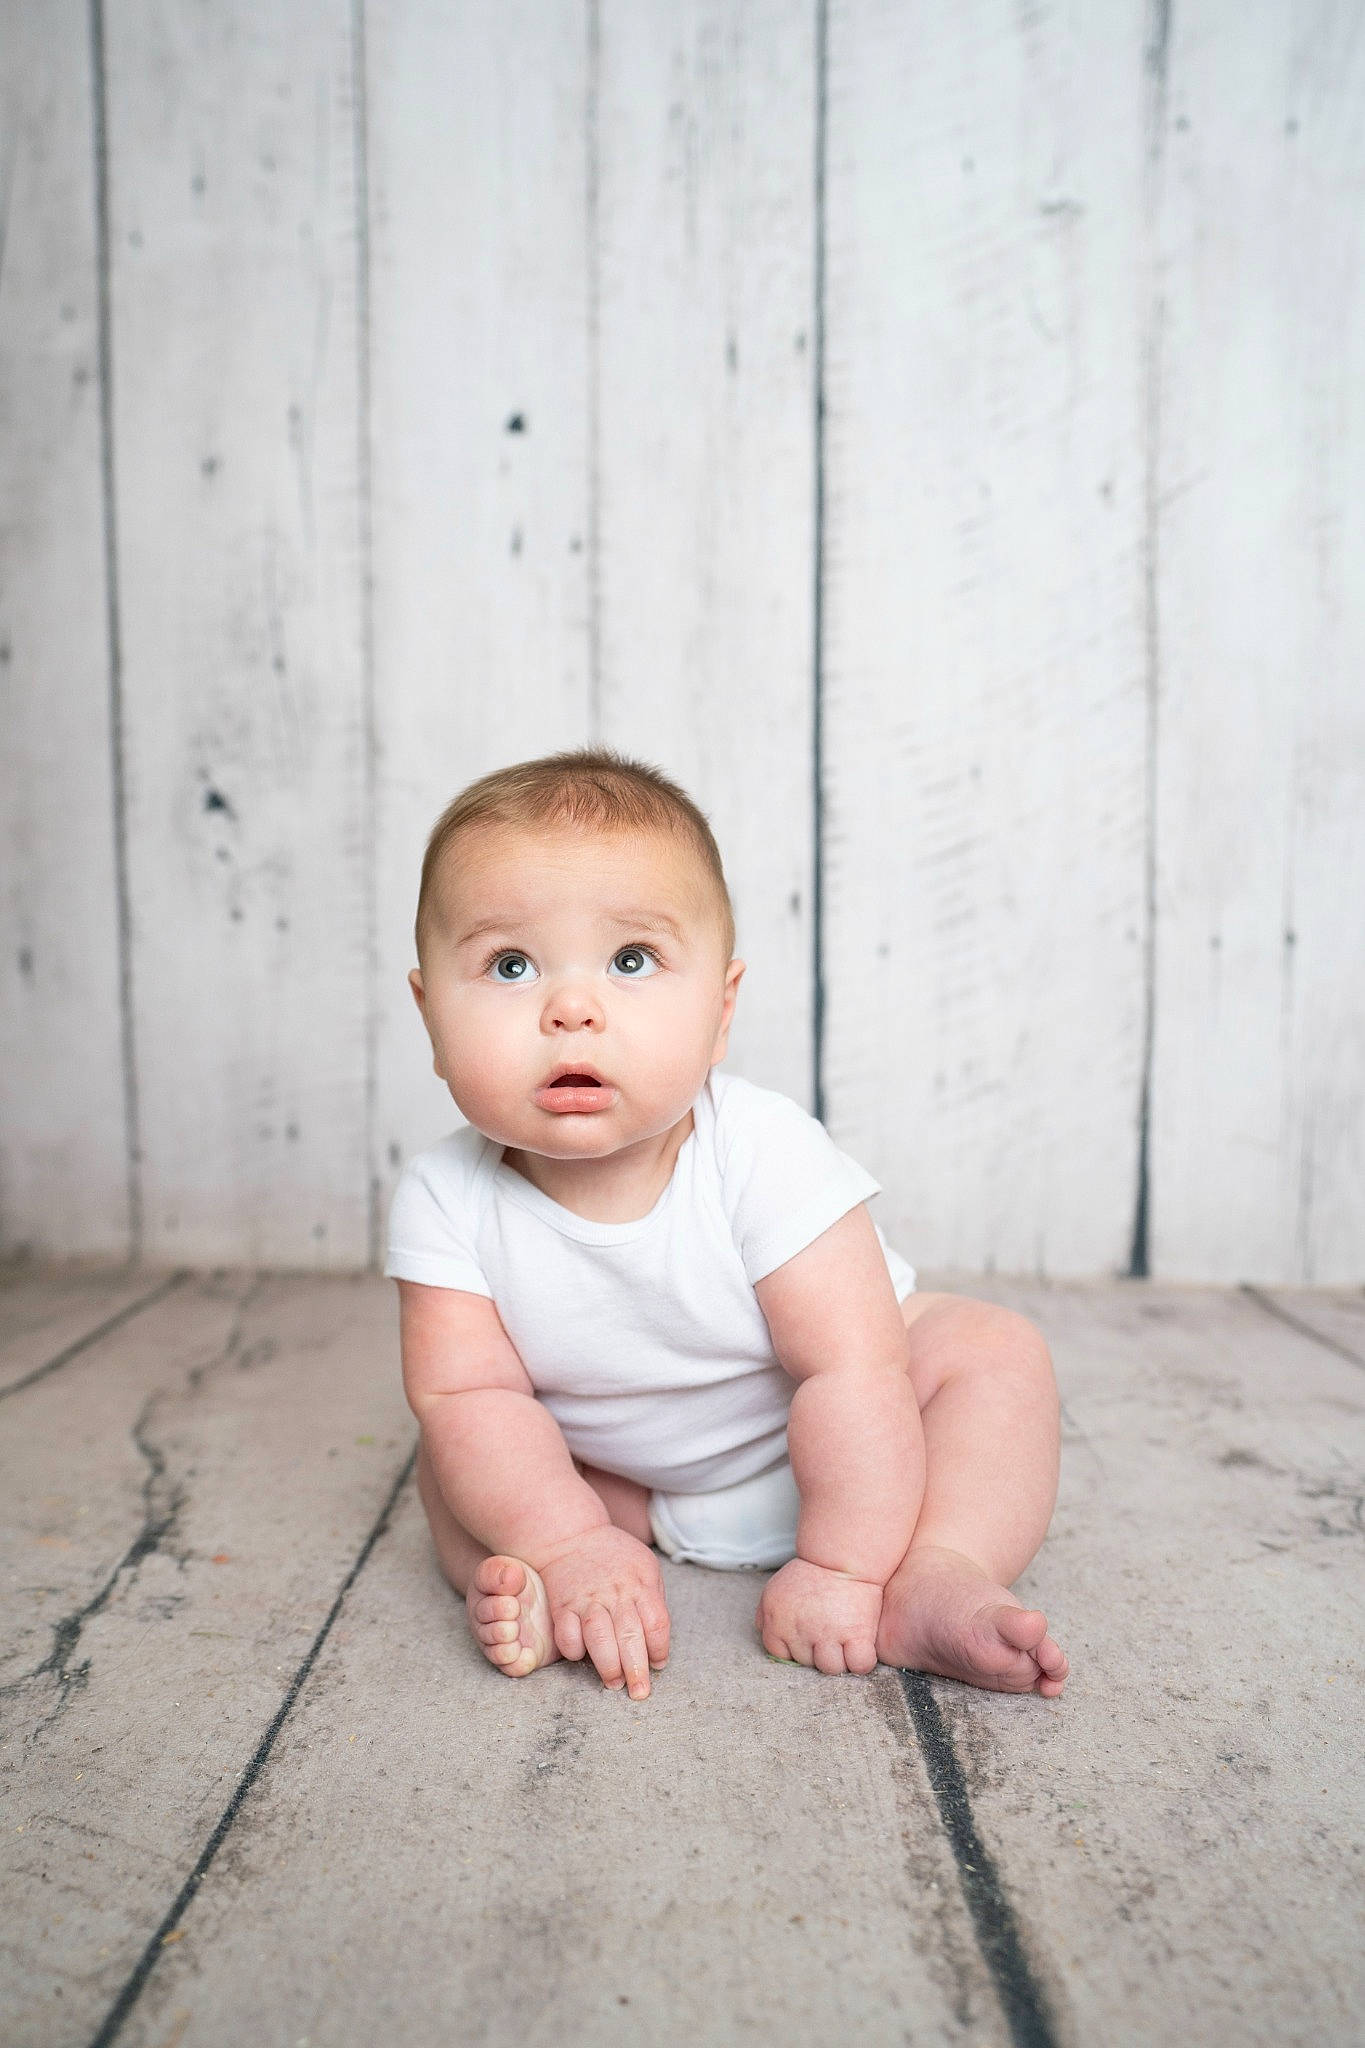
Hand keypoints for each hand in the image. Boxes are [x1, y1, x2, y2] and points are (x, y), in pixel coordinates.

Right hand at [536, 1526, 670, 1699]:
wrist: (571, 1535)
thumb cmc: (614, 1556)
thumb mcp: (644, 1566)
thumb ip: (654, 1599)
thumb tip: (659, 1640)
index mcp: (640, 1583)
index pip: (656, 1622)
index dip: (660, 1648)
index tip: (658, 1665)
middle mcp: (614, 1593)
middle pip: (630, 1635)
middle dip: (637, 1668)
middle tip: (639, 1692)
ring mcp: (587, 1599)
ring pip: (599, 1637)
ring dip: (608, 1665)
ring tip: (614, 1683)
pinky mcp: (562, 1605)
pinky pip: (566, 1634)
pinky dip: (574, 1649)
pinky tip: (581, 1656)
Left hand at [756, 1556, 882, 1674]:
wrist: (842, 1555)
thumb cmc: (811, 1572)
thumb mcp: (776, 1589)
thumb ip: (765, 1614)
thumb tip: (764, 1632)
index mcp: (777, 1622)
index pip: (781, 1655)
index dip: (795, 1648)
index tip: (807, 1636)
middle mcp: (799, 1631)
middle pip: (807, 1664)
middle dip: (817, 1651)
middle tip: (828, 1630)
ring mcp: (828, 1634)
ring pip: (832, 1668)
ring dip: (840, 1658)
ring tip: (844, 1640)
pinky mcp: (856, 1634)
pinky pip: (860, 1664)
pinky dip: (862, 1660)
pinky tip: (861, 1646)